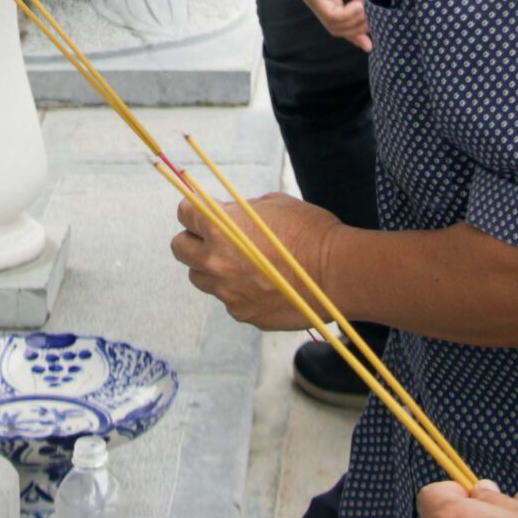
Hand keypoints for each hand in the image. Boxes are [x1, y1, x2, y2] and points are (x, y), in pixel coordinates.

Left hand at [169, 190, 337, 330]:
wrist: (337, 273)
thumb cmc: (310, 231)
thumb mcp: (273, 204)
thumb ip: (240, 211)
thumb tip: (229, 214)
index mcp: (219, 227)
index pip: (184, 212)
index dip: (194, 210)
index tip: (204, 212)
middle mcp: (215, 261)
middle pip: (180, 248)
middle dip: (194, 240)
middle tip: (214, 238)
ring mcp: (227, 292)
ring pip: (200, 277)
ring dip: (211, 268)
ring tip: (240, 263)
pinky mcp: (242, 313)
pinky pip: (228, 299)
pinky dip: (237, 290)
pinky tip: (262, 284)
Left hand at [290, 0, 369, 49]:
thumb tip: (371, 7)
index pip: (340, 25)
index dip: (356, 36)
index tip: (371, 44)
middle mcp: (318, 2)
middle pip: (338, 30)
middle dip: (360, 30)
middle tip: (376, 22)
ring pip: (336, 26)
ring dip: (356, 23)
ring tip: (370, 13)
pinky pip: (332, 14)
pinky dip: (348, 15)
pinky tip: (360, 6)